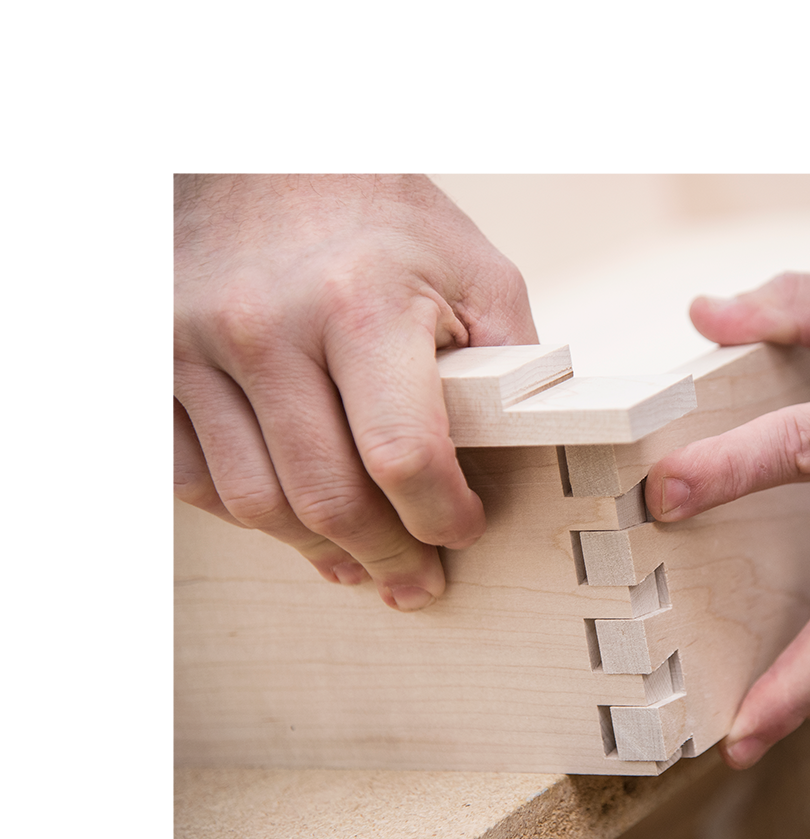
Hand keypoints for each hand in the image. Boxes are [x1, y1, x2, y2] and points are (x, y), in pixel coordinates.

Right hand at [174, 174, 536, 609]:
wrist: (265, 163)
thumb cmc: (383, 223)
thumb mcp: (474, 272)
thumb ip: (510, 366)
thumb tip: (534, 458)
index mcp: (362, 302)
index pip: (403, 458)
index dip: (442, 517)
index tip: (464, 528)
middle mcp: (267, 325)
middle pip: (327, 498)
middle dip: (386, 556)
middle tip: (415, 580)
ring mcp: (194, 344)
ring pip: (256, 504)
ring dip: (317, 550)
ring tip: (358, 562)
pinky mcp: (152, 361)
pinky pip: (194, 479)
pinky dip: (247, 516)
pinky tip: (293, 518)